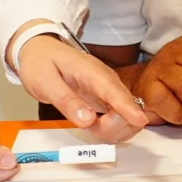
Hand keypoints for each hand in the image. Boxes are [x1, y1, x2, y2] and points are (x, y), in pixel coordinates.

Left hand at [18, 35, 149, 141]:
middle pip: (127, 108)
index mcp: (91, 72)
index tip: (141, 121)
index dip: (128, 108)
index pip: (114, 91)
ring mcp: (111, 90)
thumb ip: (66, 100)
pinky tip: (93, 124)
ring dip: (112, 130)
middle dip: (112, 127)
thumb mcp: (44, 82)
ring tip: (86, 122)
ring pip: (127, 117)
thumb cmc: (41, 63)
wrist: (41, 51)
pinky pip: (121, 119)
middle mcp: (107, 81)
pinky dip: (111, 129)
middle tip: (86, 126)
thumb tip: (87, 120)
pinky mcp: (109, 99)